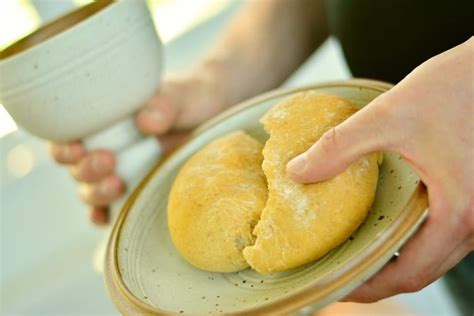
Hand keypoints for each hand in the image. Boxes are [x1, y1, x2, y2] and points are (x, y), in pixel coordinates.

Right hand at [50, 70, 228, 224]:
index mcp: (103, 123)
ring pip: (91, 192)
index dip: (62, 148)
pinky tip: (111, 217)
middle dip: (85, 170)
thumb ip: (163, 105)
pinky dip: (106, 217)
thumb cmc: (189, 99)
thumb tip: (146, 122)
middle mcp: (106, 150)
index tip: (77, 147)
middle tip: (108, 161)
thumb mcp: (179, 97)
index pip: (67, 138)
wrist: (213, 113)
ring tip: (118, 185)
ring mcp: (121, 174)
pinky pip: (113, 211)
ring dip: (96, 194)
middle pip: (77, 170)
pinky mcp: (139, 191)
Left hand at [287, 37, 473, 301]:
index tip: (341, 286)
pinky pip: (446, 231)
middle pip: (425, 270)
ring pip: (437, 253)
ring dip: (400, 257)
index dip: (372, 286)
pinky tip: (391, 219)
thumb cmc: (457, 88)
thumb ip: (340, 147)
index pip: (412, 273)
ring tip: (362, 248)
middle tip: (345, 269)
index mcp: (460, 211)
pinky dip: (416, 236)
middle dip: (383, 276)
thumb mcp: (390, 115)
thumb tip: (298, 171)